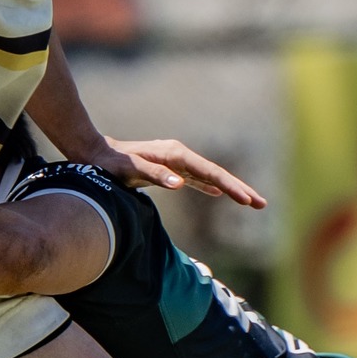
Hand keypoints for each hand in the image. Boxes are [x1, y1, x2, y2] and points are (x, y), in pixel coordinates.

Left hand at [82, 137, 267, 207]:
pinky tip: (218, 193)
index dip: (231, 187)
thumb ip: (155, 175)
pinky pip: (196, 178)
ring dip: (229, 188)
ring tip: (250, 201)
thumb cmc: (111, 164)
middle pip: (216, 173)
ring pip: (209, 176)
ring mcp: (175, 161)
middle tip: (262, 204)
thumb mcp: (129, 170)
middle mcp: (179, 155)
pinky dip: (210, 186)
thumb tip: (181, 184)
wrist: (94, 153)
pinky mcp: (169, 169)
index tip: (248, 200)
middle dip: (240, 189)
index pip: (210, 172)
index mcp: (175, 154)